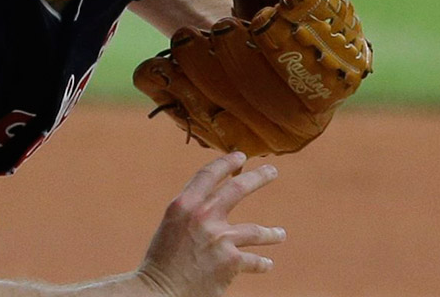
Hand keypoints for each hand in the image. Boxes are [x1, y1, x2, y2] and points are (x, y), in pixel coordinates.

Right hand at [135, 152, 284, 296]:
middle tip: (272, 170)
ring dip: (271, 233)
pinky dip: (261, 263)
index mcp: (183, 204)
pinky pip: (253, 261)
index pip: (208, 175)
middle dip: (259, 177)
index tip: (240, 156)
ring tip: (280, 234)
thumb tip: (215, 207)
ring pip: (256, 231)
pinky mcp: (232, 262)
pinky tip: (267, 264)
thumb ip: (193, 214)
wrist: (160, 290)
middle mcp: (203, 216)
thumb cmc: (162, 260)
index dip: (226, 163)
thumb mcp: (171, 227)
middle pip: (238, 189)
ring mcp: (220, 238)